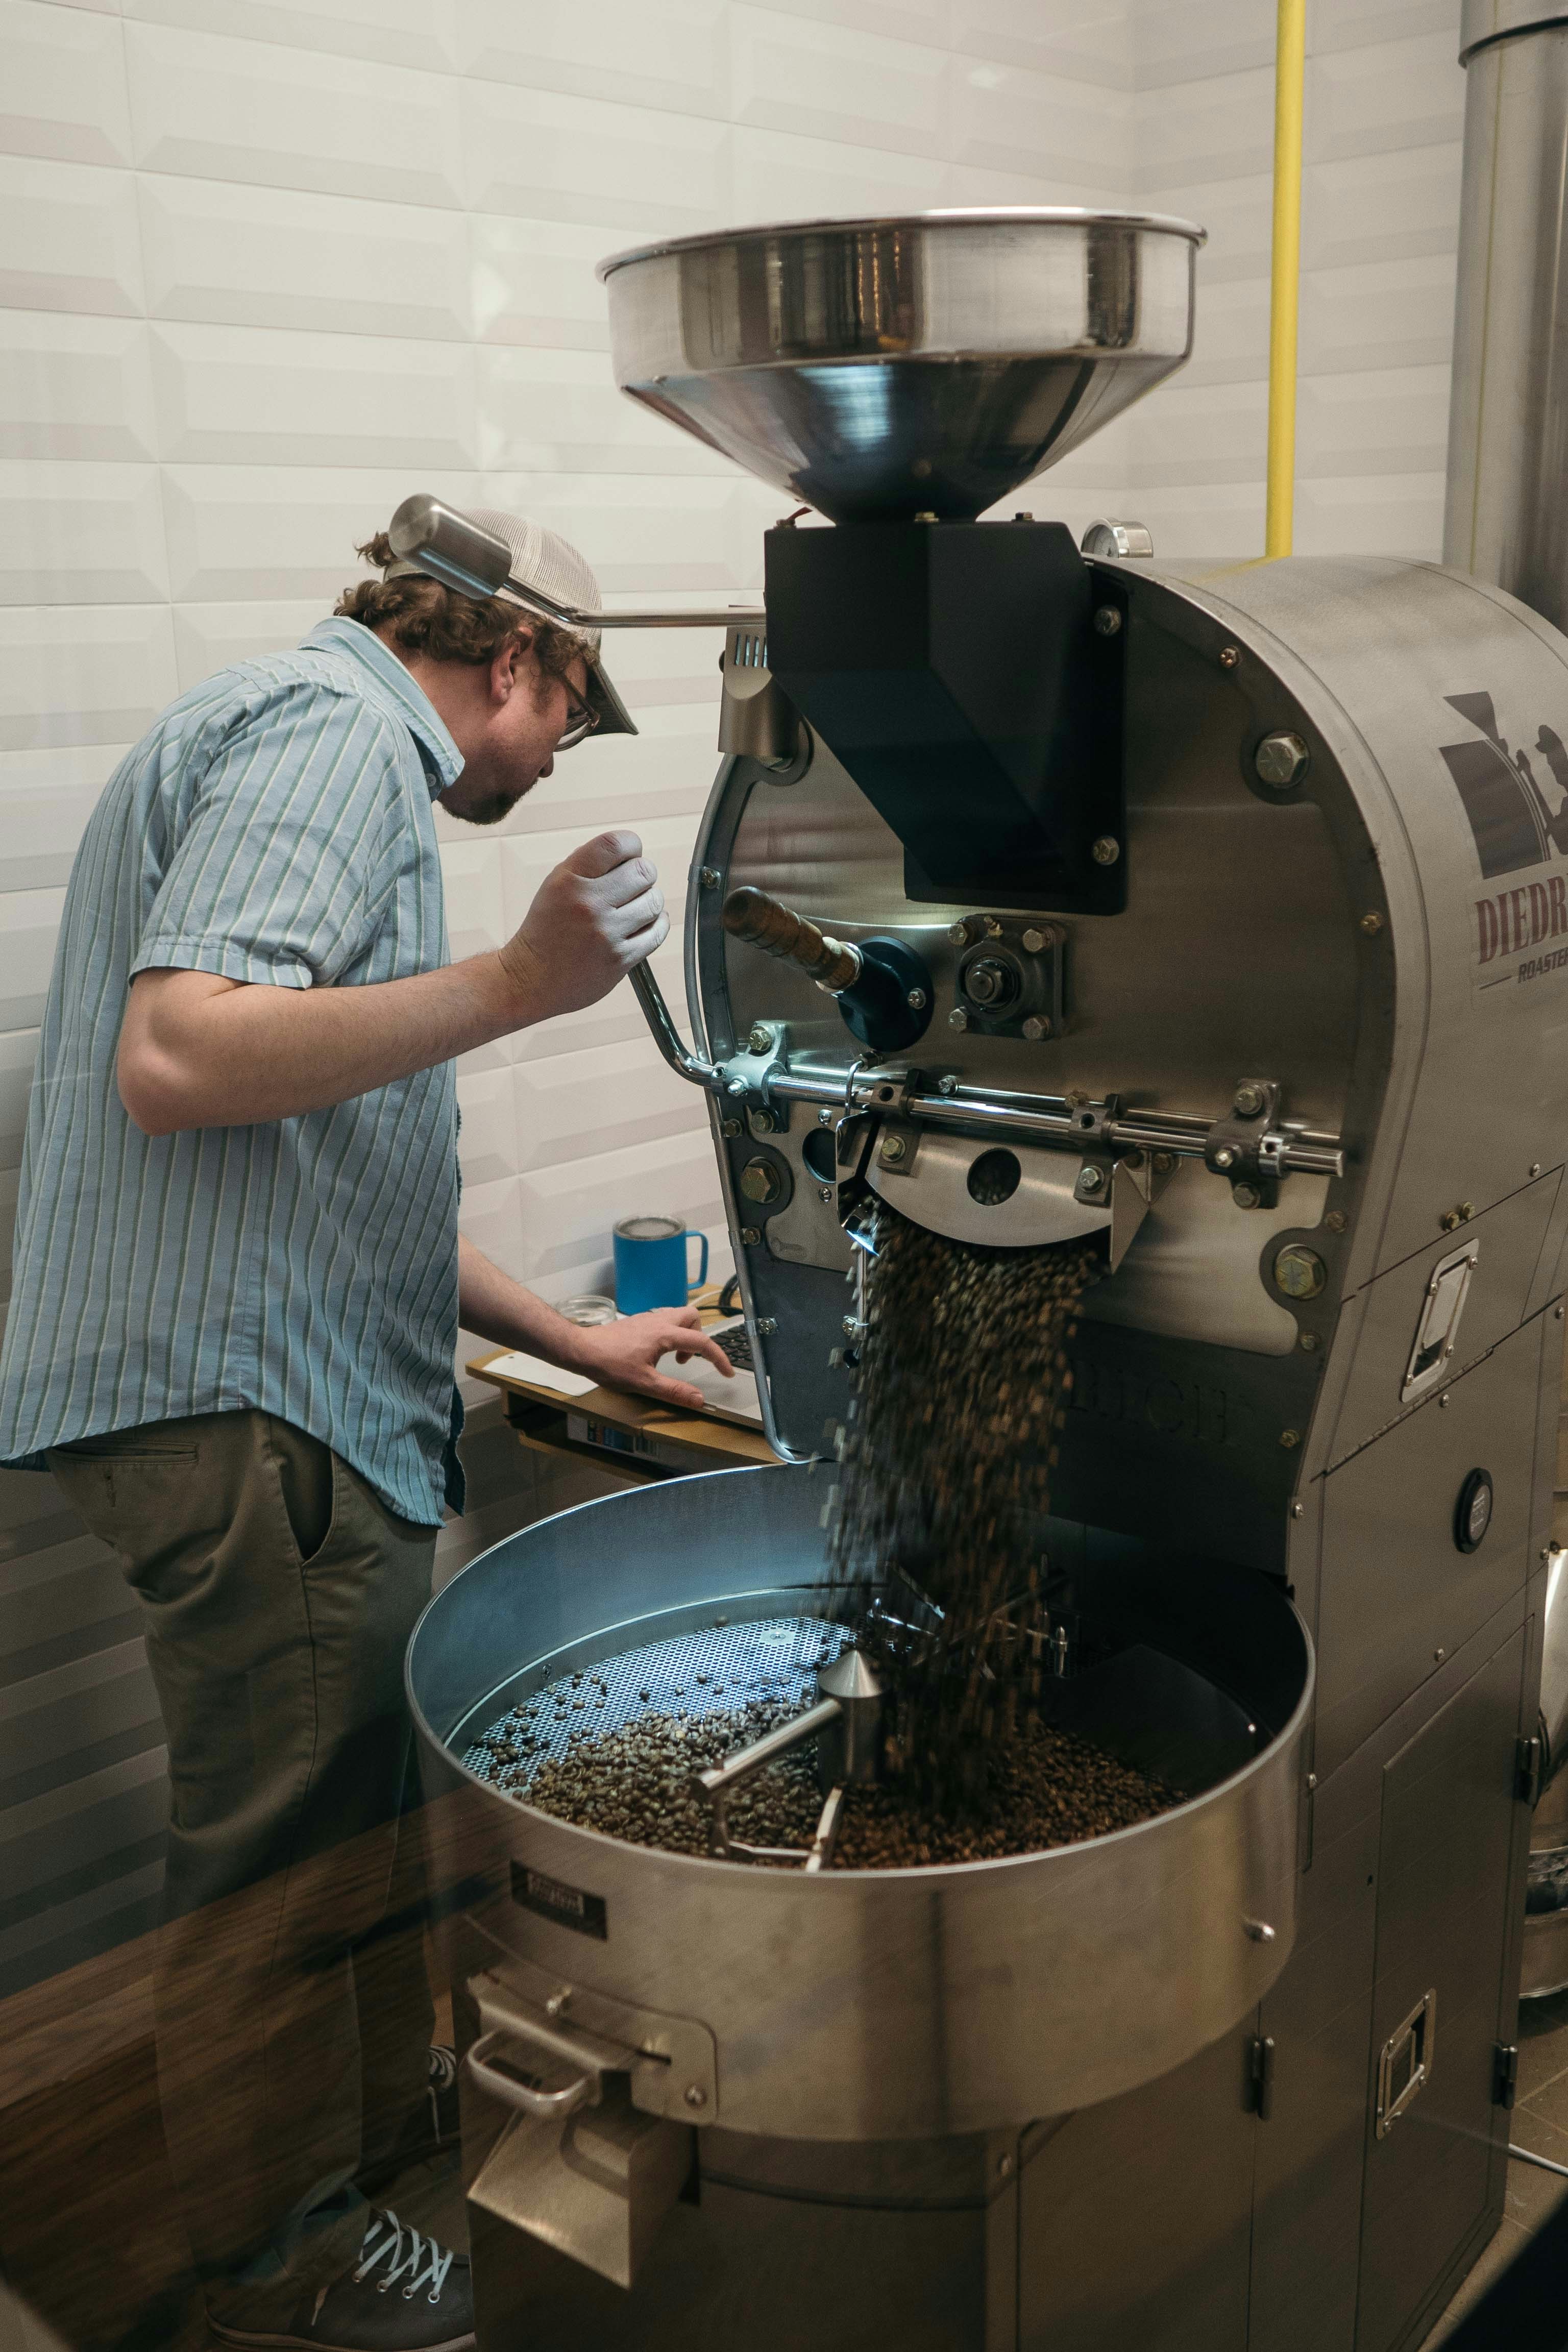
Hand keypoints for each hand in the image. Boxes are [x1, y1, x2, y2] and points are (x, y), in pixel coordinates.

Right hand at [497, 830, 668, 1022]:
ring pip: (654, 902)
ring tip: (632, 907)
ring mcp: (606, 933)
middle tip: (632, 885)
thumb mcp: (555, 885)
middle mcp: (588, 904)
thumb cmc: (547, 929)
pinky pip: (657, 932)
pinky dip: (655, 924)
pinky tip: (642, 924)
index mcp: (569, 880)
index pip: (616, 844)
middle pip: (643, 872)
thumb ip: (590, 865)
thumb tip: (632, 853)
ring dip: (648, 901)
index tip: (630, 855)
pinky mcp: (620, 959)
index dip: (631, 846)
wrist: (532, 979)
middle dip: (642, 875)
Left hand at [568, 1306, 735, 1411]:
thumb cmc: (609, 1364)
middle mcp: (658, 1320)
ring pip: (677, 1316)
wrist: (581, 1349)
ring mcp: (647, 1318)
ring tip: (673, 1357)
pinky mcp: (637, 1321)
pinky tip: (656, 1352)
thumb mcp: (644, 1383)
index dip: (719, 1357)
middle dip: (699, 1336)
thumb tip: (698, 1399)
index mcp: (664, 1334)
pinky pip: (663, 1320)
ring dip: (684, 1334)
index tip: (726, 1372)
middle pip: (692, 1317)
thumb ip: (674, 1390)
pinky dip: (669, 1333)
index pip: (702, 1341)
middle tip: (689, 1359)